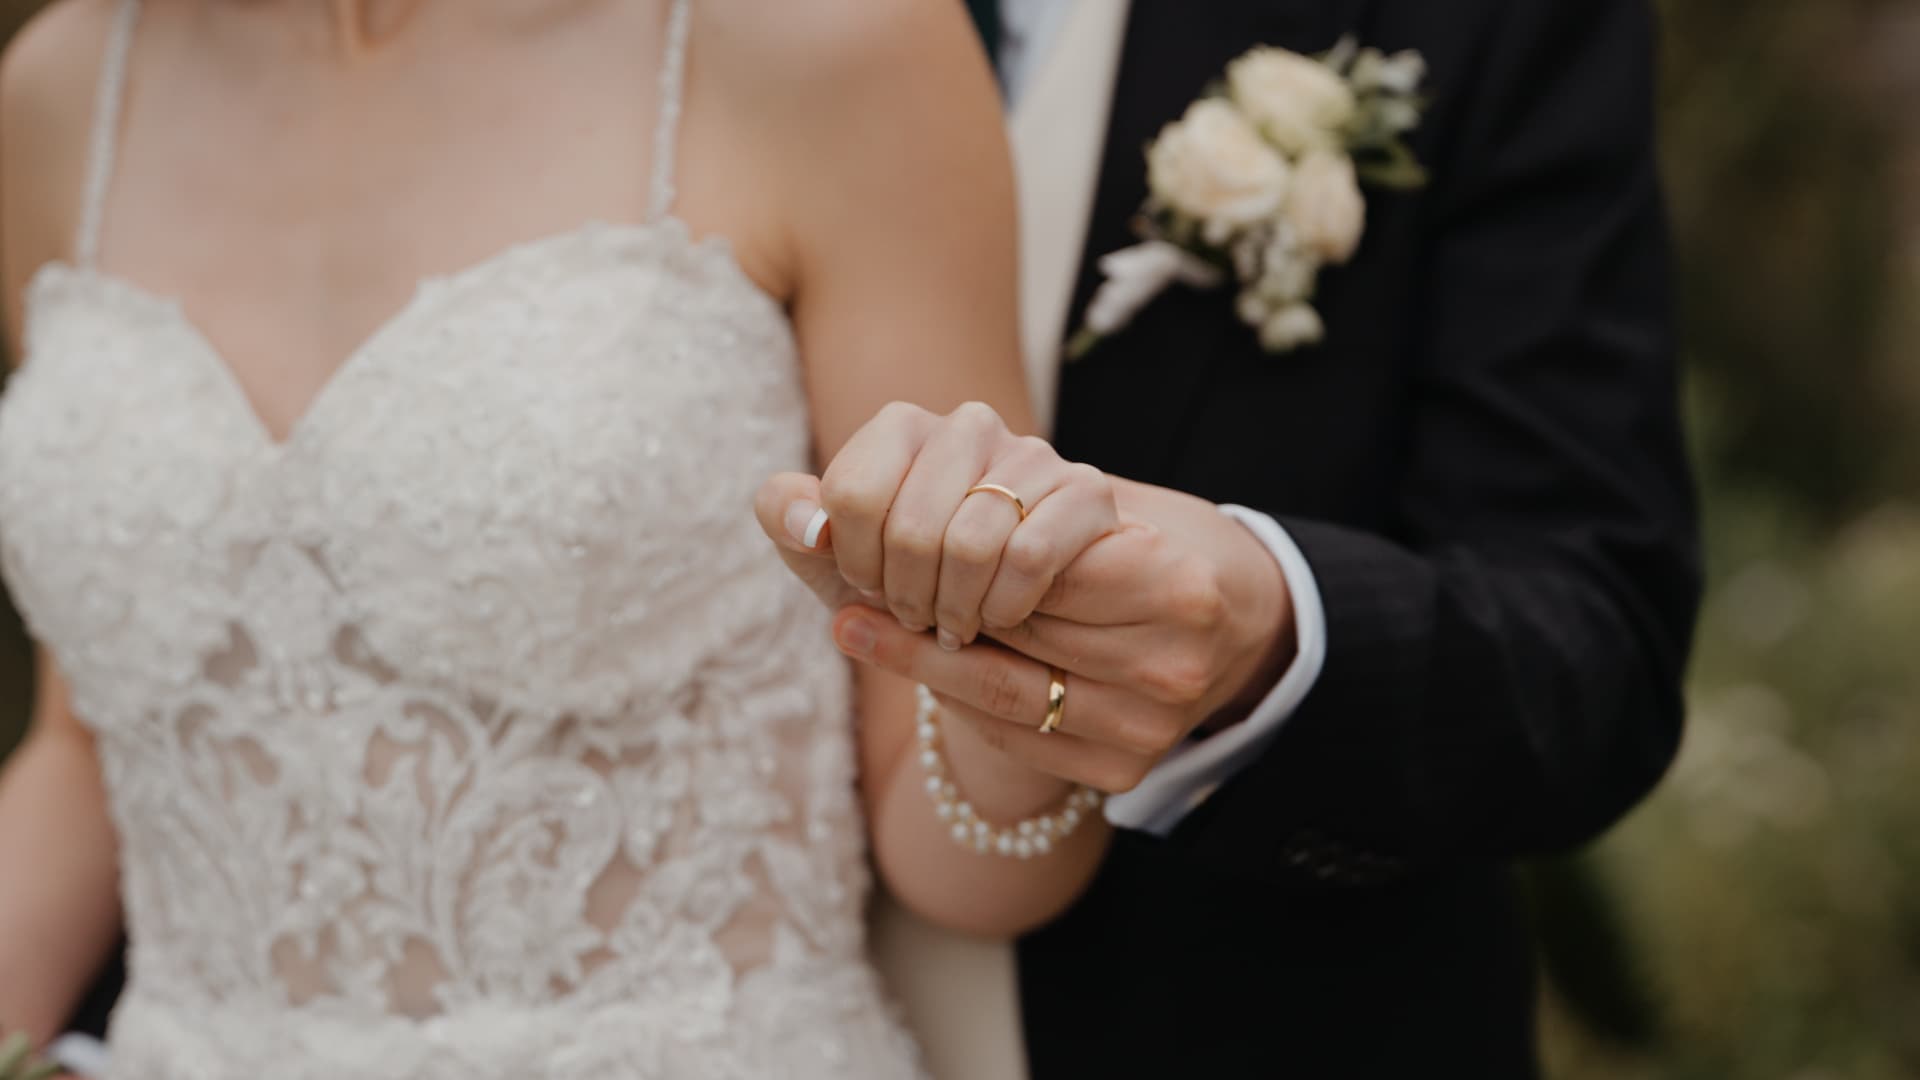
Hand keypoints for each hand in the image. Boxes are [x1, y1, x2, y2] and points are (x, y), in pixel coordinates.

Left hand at [754, 401, 1117, 648]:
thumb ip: (794, 527)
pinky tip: (999, 618)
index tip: (867, 585)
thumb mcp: (836, 564)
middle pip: (911, 526)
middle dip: (904, 595)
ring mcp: (1032, 452)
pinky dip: (1005, 606)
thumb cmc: (906, 580)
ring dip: (954, 609)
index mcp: (901, 428)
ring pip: (972, 543)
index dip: (854, 561)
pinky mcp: (1085, 490)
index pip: (852, 494)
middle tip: (914, 617)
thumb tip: (795, 515)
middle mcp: (968, 424)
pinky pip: (1030, 555)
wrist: (995, 608)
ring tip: (953, 626)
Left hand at [827, 478, 1296, 792]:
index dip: (954, 547)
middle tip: (850, 587)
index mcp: (1175, 579)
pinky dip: (958, 701)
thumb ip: (973, 496)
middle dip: (927, 605)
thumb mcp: (1082, 499)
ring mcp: (1154, 724)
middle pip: (1012, 629)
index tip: (882, 537)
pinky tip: (918, 670)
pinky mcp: (1126, 769)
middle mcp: (1174, 660)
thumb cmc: (1136, 545)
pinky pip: (1015, 738)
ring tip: (856, 626)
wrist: (1227, 623)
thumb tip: (789, 502)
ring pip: (1002, 691)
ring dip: (922, 658)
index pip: (1031, 559)